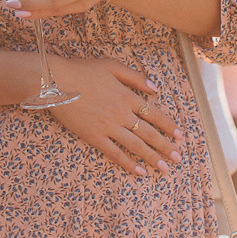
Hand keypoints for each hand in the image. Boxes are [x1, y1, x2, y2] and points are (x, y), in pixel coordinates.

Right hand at [47, 55, 183, 176]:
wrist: (56, 81)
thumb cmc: (83, 70)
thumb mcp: (112, 66)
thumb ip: (136, 77)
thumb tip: (156, 89)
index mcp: (127, 95)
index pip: (154, 114)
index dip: (168, 126)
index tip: (180, 136)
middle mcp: (121, 113)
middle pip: (148, 133)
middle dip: (166, 146)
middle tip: (179, 158)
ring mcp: (108, 127)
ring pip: (135, 145)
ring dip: (152, 158)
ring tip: (165, 168)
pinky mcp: (94, 137)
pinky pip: (114, 153)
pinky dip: (128, 163)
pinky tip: (139, 171)